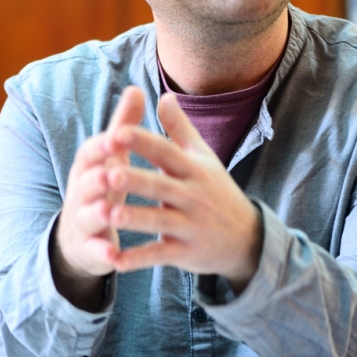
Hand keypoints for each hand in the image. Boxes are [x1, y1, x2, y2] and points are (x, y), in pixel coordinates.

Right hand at [51, 87, 144, 307]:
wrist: (82, 236)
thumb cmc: (103, 186)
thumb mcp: (112, 157)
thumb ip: (123, 126)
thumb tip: (135, 87)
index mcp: (89, 167)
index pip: (91, 152)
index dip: (102, 144)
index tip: (118, 135)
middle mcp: (81, 192)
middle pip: (85, 182)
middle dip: (96, 176)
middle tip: (112, 171)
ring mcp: (82, 221)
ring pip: (87, 215)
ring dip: (97, 212)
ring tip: (109, 210)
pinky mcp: (88, 248)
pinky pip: (94, 251)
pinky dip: (103, 252)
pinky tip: (115, 255)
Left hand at [106, 92, 263, 292]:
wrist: (247, 237)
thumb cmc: (217, 191)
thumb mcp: (203, 158)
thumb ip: (179, 129)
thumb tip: (164, 95)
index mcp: (193, 169)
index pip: (166, 152)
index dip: (143, 143)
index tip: (118, 132)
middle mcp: (193, 196)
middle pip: (160, 186)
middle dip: (135, 181)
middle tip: (108, 175)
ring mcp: (191, 225)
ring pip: (160, 221)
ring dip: (136, 219)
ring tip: (110, 215)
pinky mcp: (186, 252)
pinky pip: (161, 255)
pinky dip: (139, 259)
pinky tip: (115, 261)